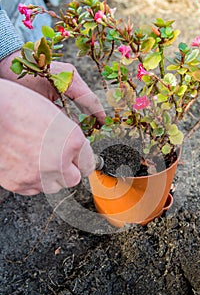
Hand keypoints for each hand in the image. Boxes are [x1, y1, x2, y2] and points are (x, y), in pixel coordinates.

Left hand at [0, 50, 105, 123]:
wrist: (11, 61)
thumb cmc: (23, 80)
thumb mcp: (41, 102)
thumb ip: (59, 115)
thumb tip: (73, 128)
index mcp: (69, 79)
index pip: (90, 99)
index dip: (98, 114)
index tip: (102, 124)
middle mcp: (72, 74)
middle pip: (89, 97)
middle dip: (93, 114)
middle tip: (95, 128)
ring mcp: (69, 73)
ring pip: (83, 95)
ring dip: (85, 109)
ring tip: (87, 124)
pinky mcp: (65, 75)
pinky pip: (76, 92)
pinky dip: (78, 103)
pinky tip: (76, 114)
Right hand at [0, 79, 94, 194]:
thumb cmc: (14, 105)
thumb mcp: (52, 112)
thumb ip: (67, 133)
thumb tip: (74, 144)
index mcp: (72, 141)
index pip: (89, 163)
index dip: (82, 160)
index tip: (79, 160)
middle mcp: (58, 162)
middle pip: (73, 179)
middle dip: (67, 170)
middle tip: (58, 158)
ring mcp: (38, 175)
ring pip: (53, 186)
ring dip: (50, 176)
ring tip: (37, 159)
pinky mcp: (19, 183)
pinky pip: (32, 189)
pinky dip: (31, 180)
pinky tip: (25, 164)